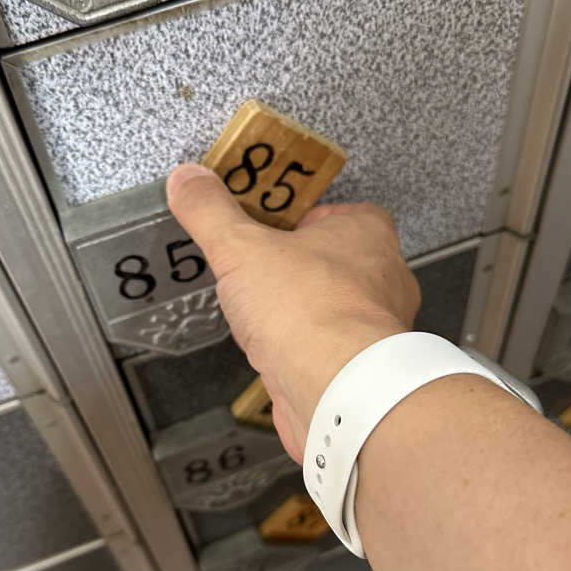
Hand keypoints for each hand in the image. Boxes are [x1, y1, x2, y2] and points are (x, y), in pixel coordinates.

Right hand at [166, 164, 420, 461]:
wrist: (336, 390)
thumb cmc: (309, 310)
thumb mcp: (241, 247)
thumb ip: (211, 212)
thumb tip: (188, 181)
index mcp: (366, 234)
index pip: (346, 212)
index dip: (310, 218)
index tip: (275, 223)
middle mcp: (382, 280)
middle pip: (343, 263)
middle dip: (302, 269)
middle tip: (263, 270)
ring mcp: (375, 330)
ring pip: (338, 311)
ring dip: (304, 315)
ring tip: (264, 318)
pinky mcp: (360, 373)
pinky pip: (331, 355)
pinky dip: (304, 356)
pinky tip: (275, 361)